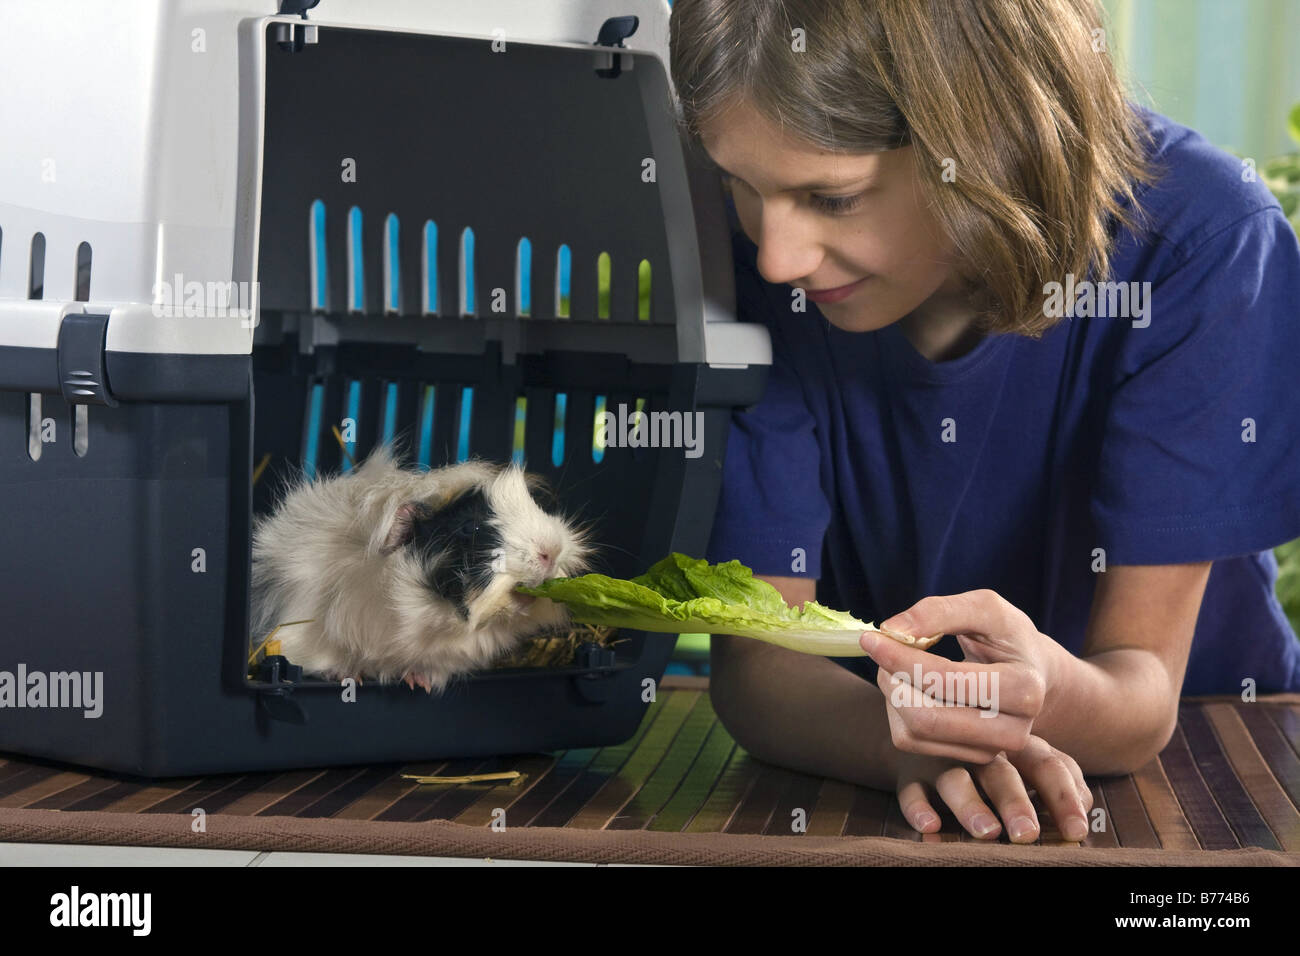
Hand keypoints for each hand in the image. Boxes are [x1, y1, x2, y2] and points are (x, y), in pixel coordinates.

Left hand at [862, 589, 1060, 763]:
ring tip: (896, 667)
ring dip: (892, 695)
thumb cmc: (1005, 635)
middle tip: (881, 651)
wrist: (1031, 670)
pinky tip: (908, 688)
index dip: (901, 658)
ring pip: (914, 734)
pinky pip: (911, 742)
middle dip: (892, 680)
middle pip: (927, 719)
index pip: (946, 680)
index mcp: (1025, 689)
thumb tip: (892, 629)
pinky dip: (897, 712)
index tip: (871, 638)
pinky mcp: (969, 758)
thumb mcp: (985, 608)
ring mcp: (991, 751)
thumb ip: (940, 611)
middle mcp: (1013, 731)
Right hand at [894, 735, 1093, 842]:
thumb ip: (1059, 779)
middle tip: (1028, 834)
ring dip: (970, 805)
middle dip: (1015, 803)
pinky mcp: (911, 771)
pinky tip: (930, 827)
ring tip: (986, 832)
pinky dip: (917, 808)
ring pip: (954, 778)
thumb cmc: (994, 757)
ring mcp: (942, 757)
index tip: (1076, 831)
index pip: (1045, 764)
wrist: (928, 723)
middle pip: (999, 772)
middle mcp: (979, 748)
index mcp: (1016, 743)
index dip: (1062, 797)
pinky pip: (911, 789)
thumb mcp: (1027, 761)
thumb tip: (1085, 804)